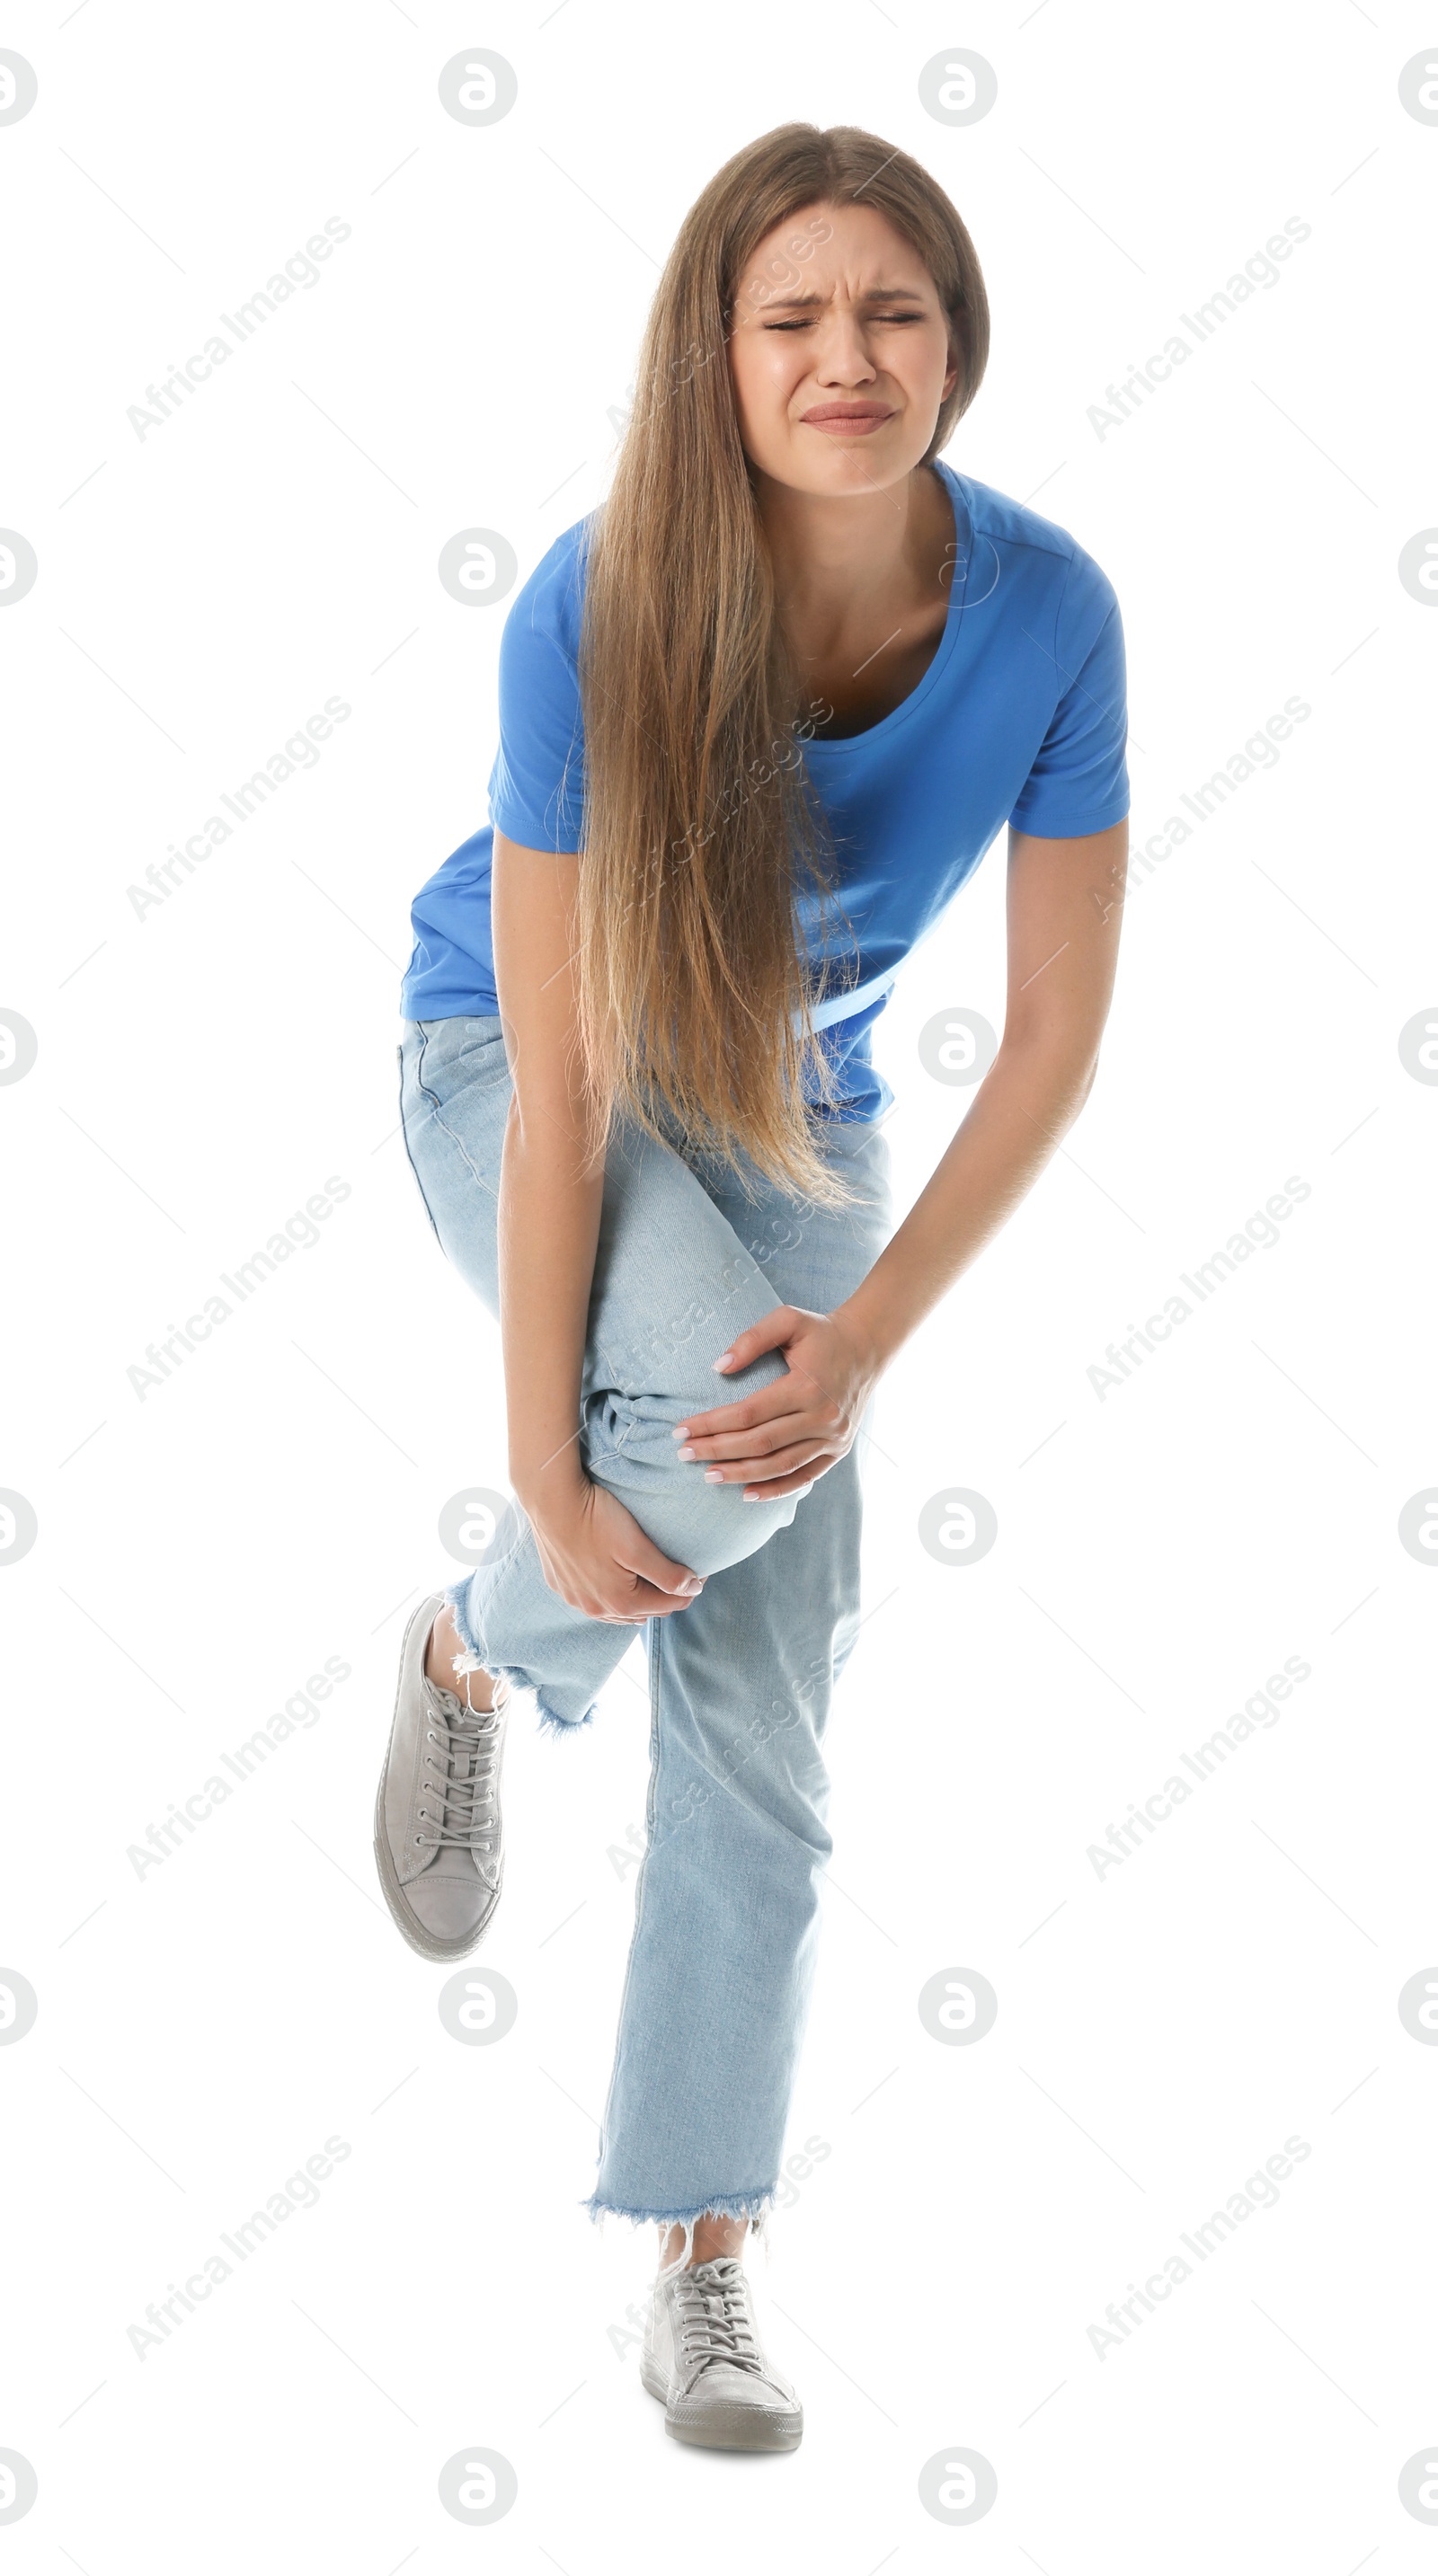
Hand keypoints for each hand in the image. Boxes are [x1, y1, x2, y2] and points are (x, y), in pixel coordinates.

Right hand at [525, 1476, 704, 1622]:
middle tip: (678, 1571)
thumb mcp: (637, 1547)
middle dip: (665, 1594)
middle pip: (646, 1610)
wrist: (550, 1501)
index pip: (670, 1603)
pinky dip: (610, 1594)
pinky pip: (594, 1599)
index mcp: (621, 1603)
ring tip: (650, 1576)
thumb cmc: (596, 1519)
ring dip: (638, 1599)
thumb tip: (693, 1589)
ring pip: (618, 1611)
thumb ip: (667, 1574)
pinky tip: (615, 1577)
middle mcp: (597, 1609)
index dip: (690, 1587)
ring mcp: (576, 1600)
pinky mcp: (561, 1586)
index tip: (699, 1568)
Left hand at [672, 1304, 881, 1501]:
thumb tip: (718, 1367)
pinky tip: (747, 1493)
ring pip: (779, 1465)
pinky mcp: (839, 1450)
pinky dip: (776, 1489)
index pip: (748, 1413)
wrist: (867, 1347)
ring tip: (708, 1476)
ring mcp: (833, 1437)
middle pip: (759, 1443)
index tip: (682, 1429)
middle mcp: (822, 1416)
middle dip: (717, 1450)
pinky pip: (804, 1477)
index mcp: (806, 1386)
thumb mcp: (787, 1319)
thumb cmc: (820, 1332)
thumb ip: (751, 1339)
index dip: (712, 1423)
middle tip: (684, 1453)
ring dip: (741, 1473)